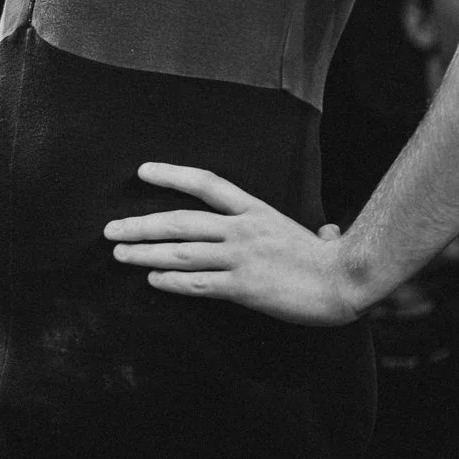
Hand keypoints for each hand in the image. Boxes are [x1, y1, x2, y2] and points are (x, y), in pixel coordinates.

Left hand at [103, 163, 359, 325]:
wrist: (347, 281)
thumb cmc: (334, 261)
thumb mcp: (314, 234)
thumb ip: (311, 230)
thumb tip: (327, 231)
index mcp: (254, 210)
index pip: (205, 182)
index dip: (171, 175)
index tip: (142, 172)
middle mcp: (241, 228)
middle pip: (180, 220)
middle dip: (141, 224)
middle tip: (111, 229)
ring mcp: (240, 256)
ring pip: (181, 251)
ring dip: (146, 254)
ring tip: (119, 254)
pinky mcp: (243, 287)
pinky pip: (198, 283)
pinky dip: (172, 282)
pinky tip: (152, 281)